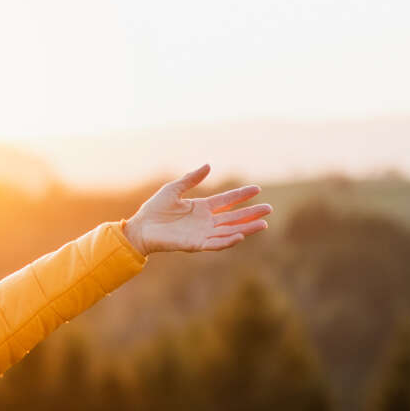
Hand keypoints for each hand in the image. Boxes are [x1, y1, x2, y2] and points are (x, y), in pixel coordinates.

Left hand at [122, 164, 270, 255]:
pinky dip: (228, 241)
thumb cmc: (154, 210)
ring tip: (263, 224)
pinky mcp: (194, 244)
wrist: (140, 228)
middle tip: (269, 209)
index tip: (257, 189)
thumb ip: (191, 179)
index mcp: (201, 208)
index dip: (241, 195)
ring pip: (229, 231)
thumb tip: (208, 165)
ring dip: (246, 228)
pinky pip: (214, 243)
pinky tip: (240, 235)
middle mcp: (205, 222)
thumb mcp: (173, 190)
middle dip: (251, 214)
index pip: (227, 201)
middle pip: (233, 217)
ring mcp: (201, 233)